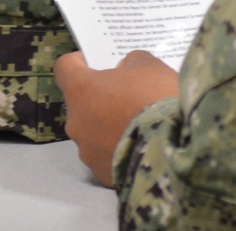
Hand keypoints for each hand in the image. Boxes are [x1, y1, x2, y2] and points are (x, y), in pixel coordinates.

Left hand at [54, 50, 178, 186]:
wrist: (170, 146)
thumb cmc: (155, 96)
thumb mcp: (150, 66)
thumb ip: (132, 62)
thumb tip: (124, 70)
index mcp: (81, 90)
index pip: (65, 68)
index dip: (79, 62)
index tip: (95, 62)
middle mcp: (75, 122)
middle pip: (82, 104)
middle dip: (102, 98)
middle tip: (131, 95)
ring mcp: (86, 151)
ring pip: (94, 132)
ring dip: (111, 126)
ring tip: (142, 124)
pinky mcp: (101, 174)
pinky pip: (107, 155)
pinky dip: (121, 149)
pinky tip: (144, 145)